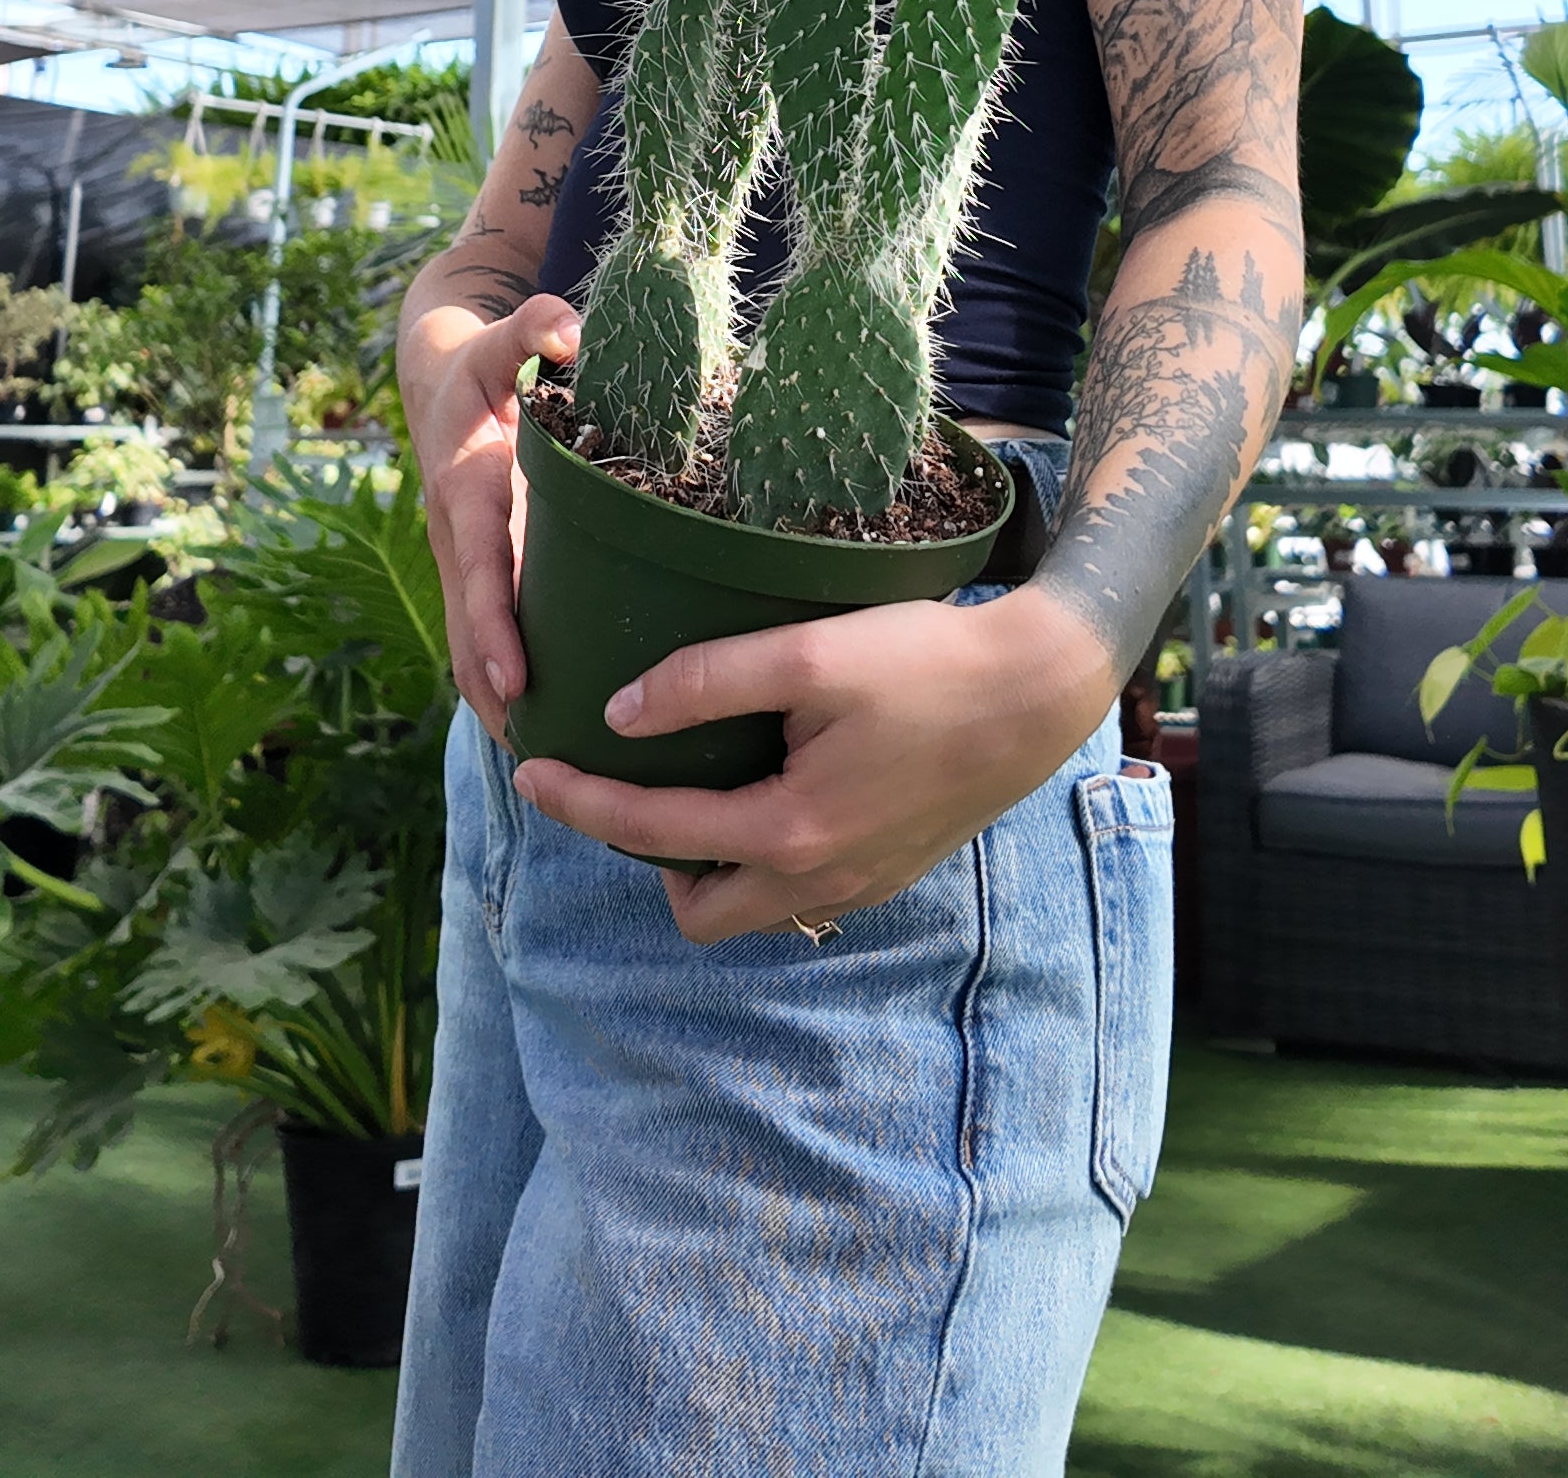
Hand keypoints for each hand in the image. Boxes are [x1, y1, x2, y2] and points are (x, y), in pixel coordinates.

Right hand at [402, 295, 578, 740]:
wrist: (433, 380)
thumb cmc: (477, 366)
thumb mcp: (499, 341)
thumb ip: (531, 328)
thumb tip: (569, 326)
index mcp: (466, 492)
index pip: (479, 568)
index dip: (492, 626)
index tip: (515, 679)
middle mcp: (459, 539)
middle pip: (467, 632)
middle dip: (495, 695)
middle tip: (540, 758)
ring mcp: (466, 563)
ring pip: (472, 646)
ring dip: (499, 704)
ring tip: (548, 768)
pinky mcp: (481, 573)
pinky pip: (487, 636)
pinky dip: (506, 685)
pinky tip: (549, 733)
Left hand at [510, 581, 1118, 941]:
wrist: (1039, 689)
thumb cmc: (925, 661)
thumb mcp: (808, 654)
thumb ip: (707, 681)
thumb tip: (620, 713)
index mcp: (788, 833)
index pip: (652, 832)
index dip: (579, 802)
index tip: (529, 772)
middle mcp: (820, 880)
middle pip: (698, 913)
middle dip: (648, 860)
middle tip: (629, 788)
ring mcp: (860, 883)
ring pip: (751, 906)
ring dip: (708, 863)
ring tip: (695, 785)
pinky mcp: (890, 869)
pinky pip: (798, 888)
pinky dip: (761, 854)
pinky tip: (767, 785)